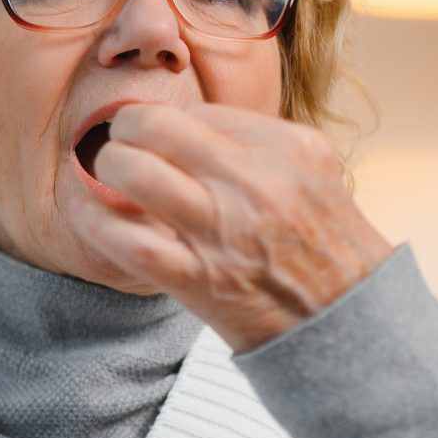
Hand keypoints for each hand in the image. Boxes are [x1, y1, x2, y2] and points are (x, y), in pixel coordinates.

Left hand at [68, 101, 395, 353]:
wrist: (351, 325)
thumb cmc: (323, 248)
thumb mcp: (311, 176)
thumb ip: (257, 147)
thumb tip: (184, 127)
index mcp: (288, 146)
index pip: (199, 112)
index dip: (167, 124)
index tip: (157, 143)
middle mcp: (257, 181)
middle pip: (156, 125)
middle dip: (123, 131)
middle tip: (119, 146)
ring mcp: (227, 230)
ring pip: (134, 173)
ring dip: (106, 170)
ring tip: (106, 178)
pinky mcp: (202, 280)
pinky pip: (128, 242)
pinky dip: (94, 224)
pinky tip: (86, 215)